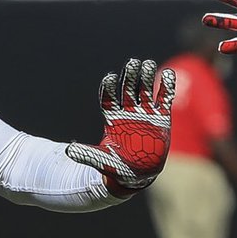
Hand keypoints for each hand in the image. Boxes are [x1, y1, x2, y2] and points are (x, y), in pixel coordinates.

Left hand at [66, 58, 174, 195]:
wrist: (136, 174)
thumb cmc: (115, 166)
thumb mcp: (100, 159)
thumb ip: (86, 154)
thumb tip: (68, 150)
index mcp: (111, 118)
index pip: (109, 98)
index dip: (109, 88)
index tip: (110, 77)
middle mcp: (127, 112)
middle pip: (127, 89)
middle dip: (129, 76)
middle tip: (133, 63)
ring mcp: (144, 113)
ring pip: (145, 90)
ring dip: (146, 77)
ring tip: (148, 64)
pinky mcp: (161, 117)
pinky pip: (164, 99)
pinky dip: (166, 87)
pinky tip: (167, 74)